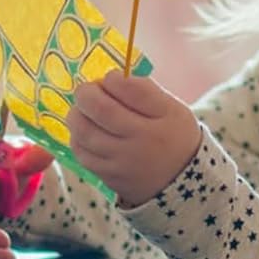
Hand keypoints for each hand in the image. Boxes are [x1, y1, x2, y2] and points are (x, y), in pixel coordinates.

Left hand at [66, 71, 201, 207]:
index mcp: (164, 118)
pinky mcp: (109, 176)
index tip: (111, 78)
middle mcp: (144, 142)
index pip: (133, 90)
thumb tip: (109, 78)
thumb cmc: (172, 134)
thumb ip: (143, 91)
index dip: (114, 79)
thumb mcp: (172, 108)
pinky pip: (81, 153)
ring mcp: (124, 162)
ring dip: (77, 114)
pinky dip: (77, 137)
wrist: (181, 180)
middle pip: (102, 110)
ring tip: (83, 109)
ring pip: (85, 132)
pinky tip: (84, 130)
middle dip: (87, 93)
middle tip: (87, 90)